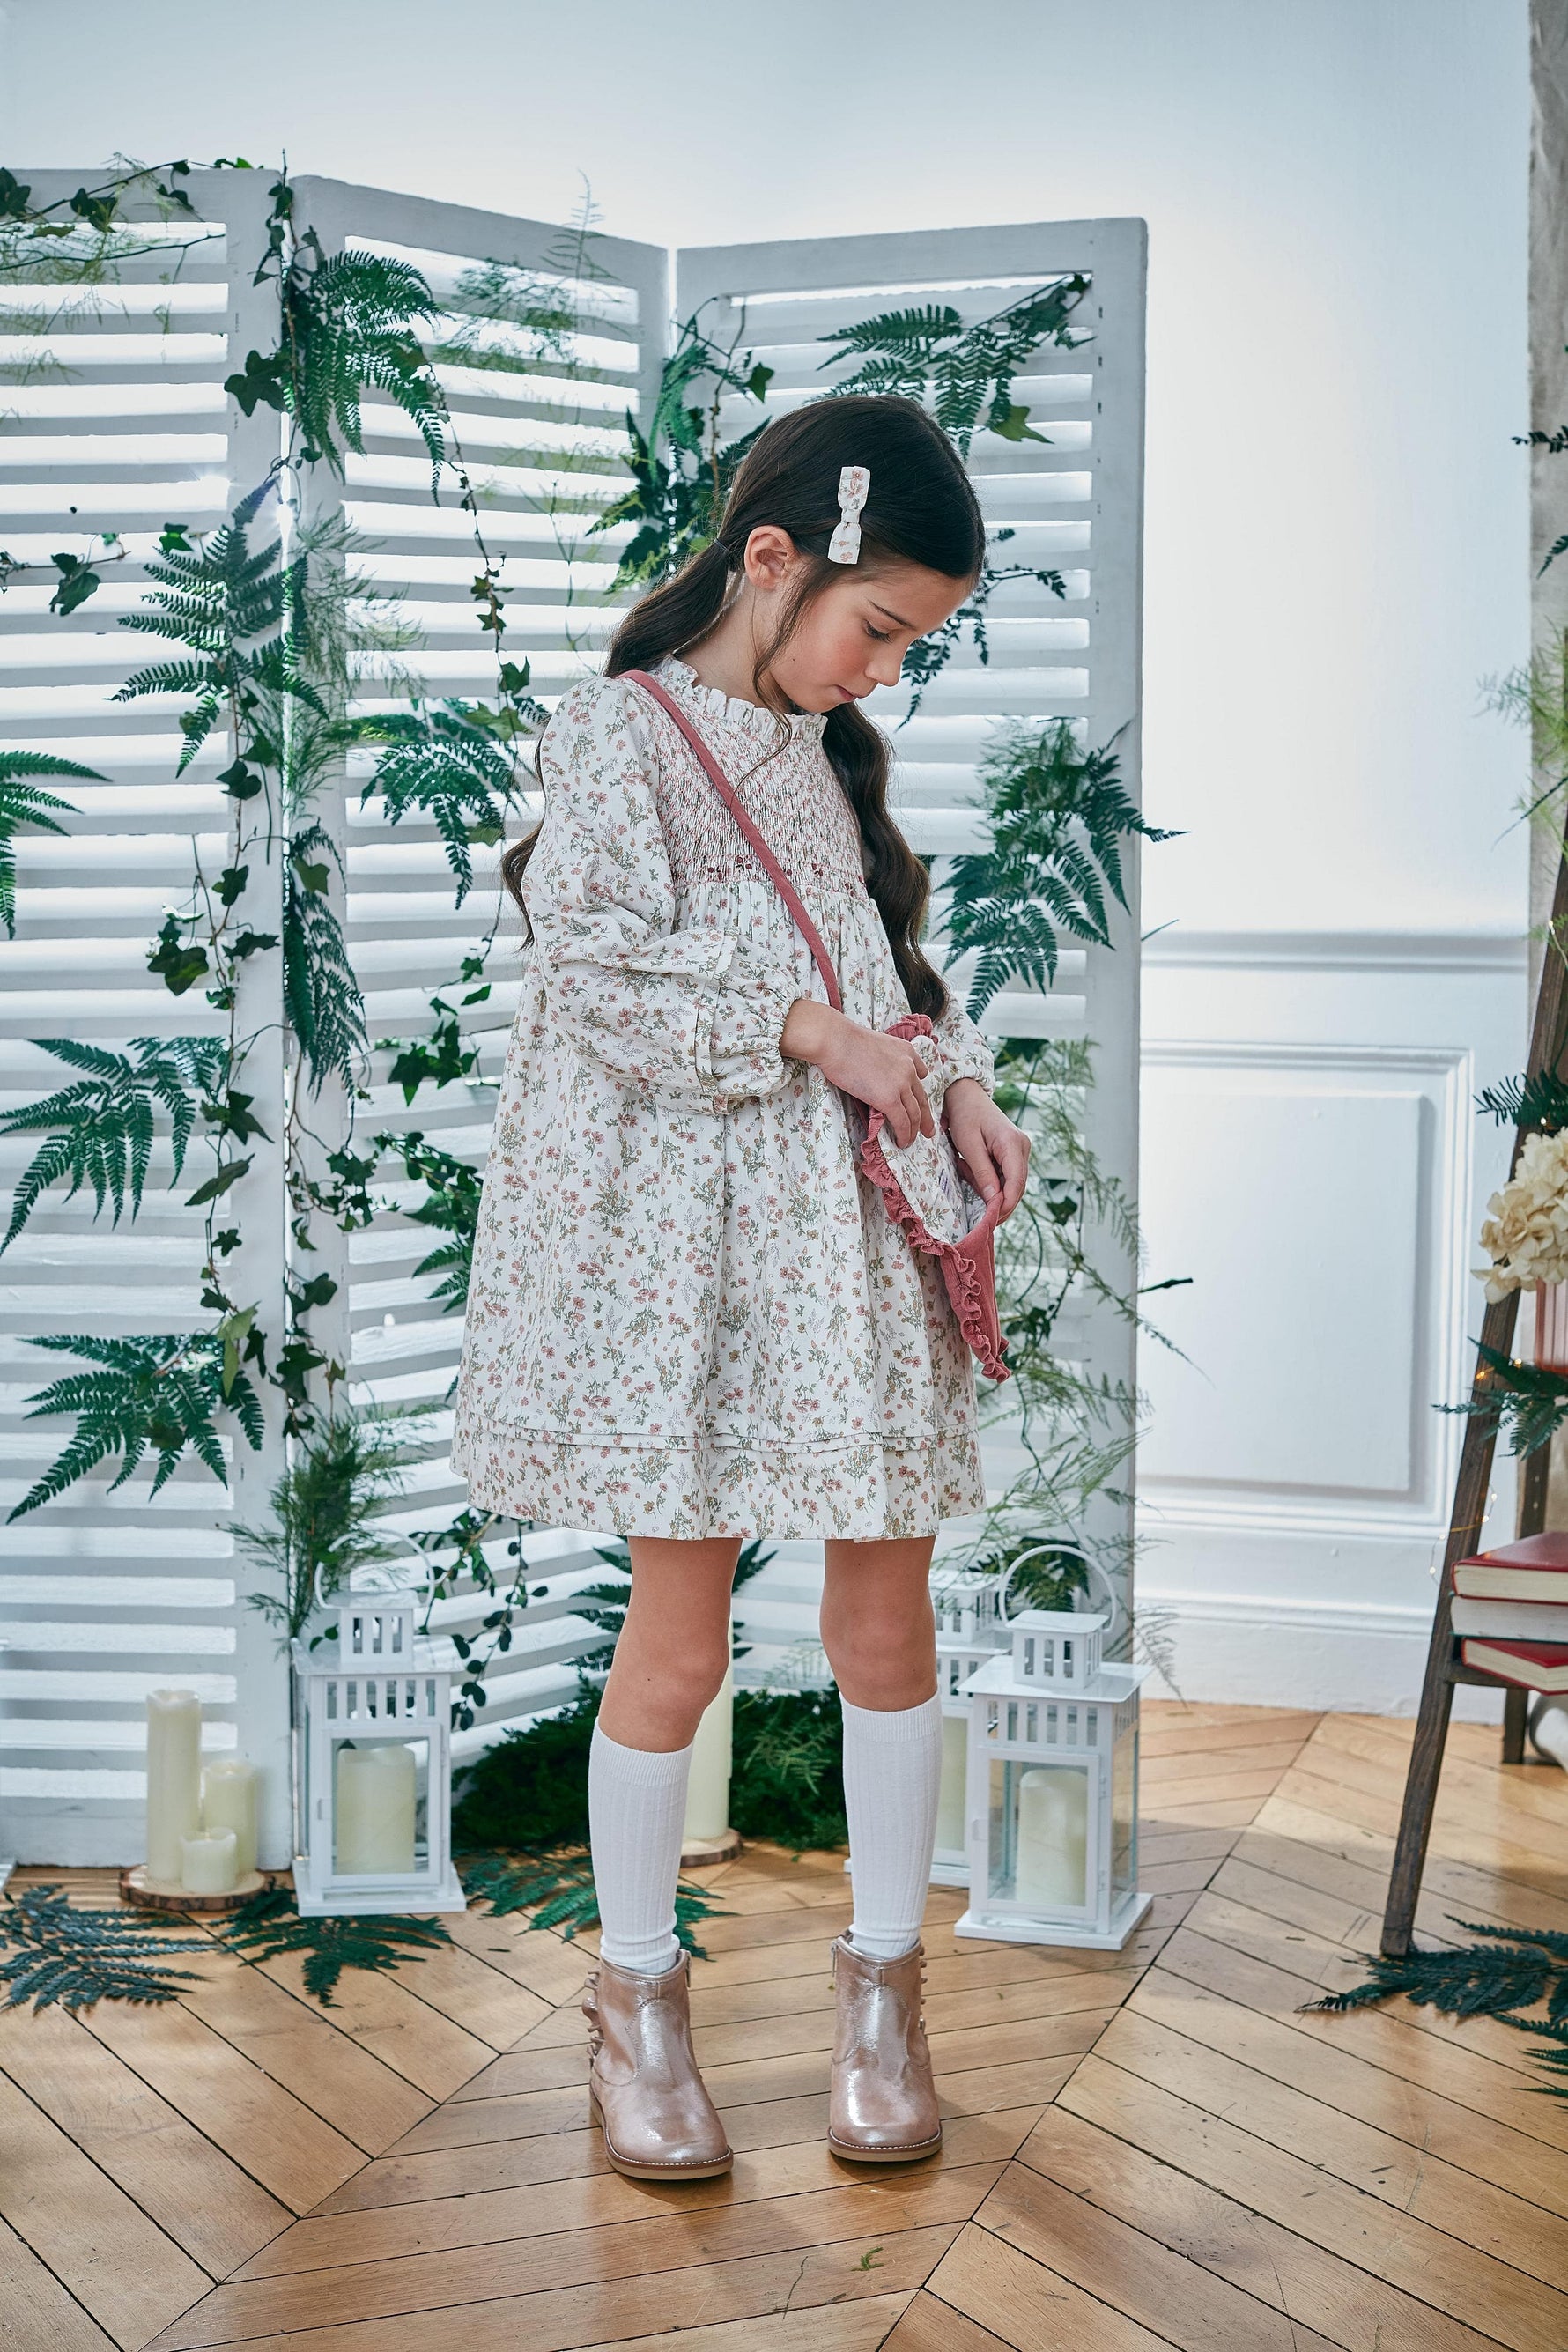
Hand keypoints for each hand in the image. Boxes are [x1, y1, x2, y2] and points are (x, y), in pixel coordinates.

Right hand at [781, 1000, 934, 1146]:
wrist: (837, 1042)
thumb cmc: (844, 1040)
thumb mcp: (875, 1043)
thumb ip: (883, 1058)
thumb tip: (875, 1072)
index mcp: (906, 1052)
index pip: (921, 1074)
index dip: (919, 1090)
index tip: (919, 1101)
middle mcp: (909, 1068)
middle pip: (922, 1098)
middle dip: (926, 1117)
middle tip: (929, 1130)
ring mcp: (901, 1085)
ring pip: (914, 1113)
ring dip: (914, 1130)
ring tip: (910, 1141)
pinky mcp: (889, 1099)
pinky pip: (902, 1122)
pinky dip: (904, 1134)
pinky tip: (901, 1142)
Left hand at [944, 1078, 1030, 1220]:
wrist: (966, 1096)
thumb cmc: (965, 1116)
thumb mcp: (969, 1145)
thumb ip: (982, 1172)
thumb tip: (993, 1199)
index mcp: (1013, 1143)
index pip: (1017, 1182)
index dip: (1007, 1203)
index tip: (992, 1219)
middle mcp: (1022, 1147)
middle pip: (1017, 1186)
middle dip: (1000, 1203)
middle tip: (980, 1215)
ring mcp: (1020, 1150)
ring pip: (1012, 1183)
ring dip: (992, 1190)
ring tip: (967, 1175)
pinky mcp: (1013, 1153)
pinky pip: (1006, 1176)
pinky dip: (990, 1181)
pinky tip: (971, 1171)